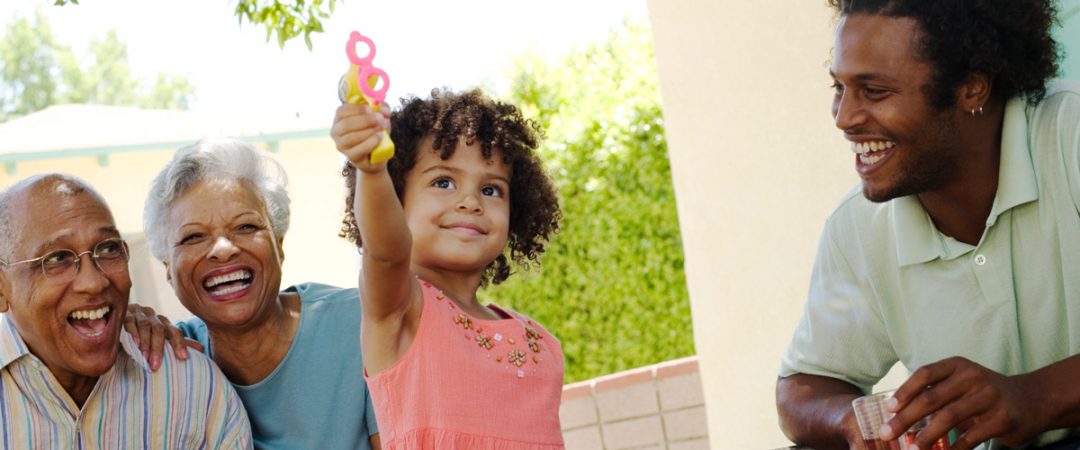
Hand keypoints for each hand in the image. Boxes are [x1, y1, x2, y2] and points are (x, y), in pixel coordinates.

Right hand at [123, 304, 203, 370]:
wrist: (122, 319)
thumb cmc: (145, 334)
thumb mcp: (161, 339)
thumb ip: (178, 343)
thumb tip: (202, 349)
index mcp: (165, 323)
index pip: (175, 332)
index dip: (180, 344)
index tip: (183, 358)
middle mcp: (154, 317)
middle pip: (160, 330)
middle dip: (158, 348)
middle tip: (155, 365)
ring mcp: (140, 314)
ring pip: (145, 326)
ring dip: (145, 343)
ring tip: (144, 358)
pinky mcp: (126, 314)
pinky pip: (130, 322)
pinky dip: (132, 332)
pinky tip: (134, 342)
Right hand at [331, 103, 390, 171]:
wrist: (378, 153)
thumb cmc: (375, 130)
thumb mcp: (380, 116)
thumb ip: (383, 109)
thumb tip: (384, 110)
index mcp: (340, 118)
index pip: (341, 111)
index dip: (356, 109)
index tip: (370, 109)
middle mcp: (337, 132)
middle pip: (345, 124)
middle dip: (365, 120)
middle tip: (380, 119)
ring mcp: (342, 146)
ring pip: (350, 138)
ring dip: (368, 131)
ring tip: (380, 129)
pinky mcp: (351, 157)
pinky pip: (358, 150)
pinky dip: (370, 143)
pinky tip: (379, 137)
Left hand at [882, 357, 1040, 449]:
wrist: (1031, 400)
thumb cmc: (984, 392)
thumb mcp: (961, 382)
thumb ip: (935, 391)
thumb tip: (898, 412)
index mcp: (958, 365)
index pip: (925, 375)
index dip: (904, 392)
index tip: (888, 409)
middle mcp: (973, 377)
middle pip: (931, 399)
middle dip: (905, 418)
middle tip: (887, 433)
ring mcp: (989, 397)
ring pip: (948, 418)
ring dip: (926, 436)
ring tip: (912, 448)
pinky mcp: (1002, 419)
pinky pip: (970, 437)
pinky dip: (953, 448)